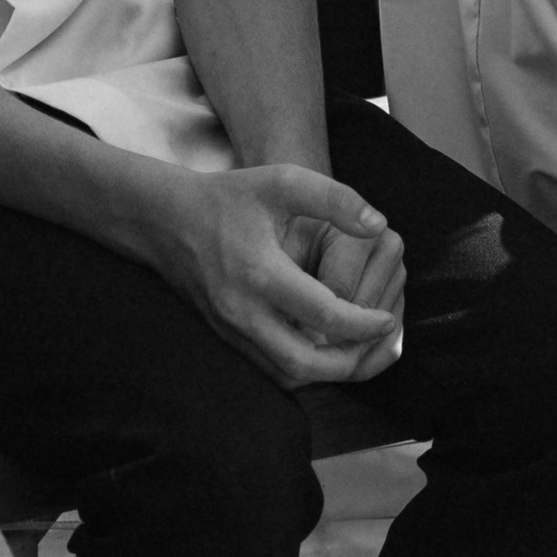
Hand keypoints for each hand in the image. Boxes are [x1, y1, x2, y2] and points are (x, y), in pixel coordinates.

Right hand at [148, 162, 405, 390]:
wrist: (168, 221)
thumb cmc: (230, 197)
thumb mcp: (283, 181)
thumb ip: (334, 198)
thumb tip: (378, 224)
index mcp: (261, 273)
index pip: (323, 314)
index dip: (363, 323)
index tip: (389, 319)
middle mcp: (244, 312)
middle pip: (304, 363)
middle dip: (350, 363)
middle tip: (381, 345)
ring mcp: (232, 331)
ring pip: (287, 376)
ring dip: (329, 373)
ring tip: (363, 351)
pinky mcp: (228, 338)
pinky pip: (272, 370)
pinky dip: (306, 370)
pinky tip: (330, 351)